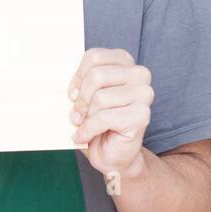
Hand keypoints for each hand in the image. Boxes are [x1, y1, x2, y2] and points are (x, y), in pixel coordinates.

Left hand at [67, 48, 152, 178]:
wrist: (112, 154)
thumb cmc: (97, 123)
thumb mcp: (85, 97)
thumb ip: (79, 84)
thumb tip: (66, 85)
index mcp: (124, 62)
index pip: (94, 57)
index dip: (77, 77)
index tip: (72, 95)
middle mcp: (139, 74)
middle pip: (97, 75)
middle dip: (81, 99)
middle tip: (76, 115)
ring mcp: (144, 94)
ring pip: (101, 98)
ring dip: (86, 117)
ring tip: (85, 125)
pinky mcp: (142, 115)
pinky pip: (105, 117)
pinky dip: (88, 130)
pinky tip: (84, 136)